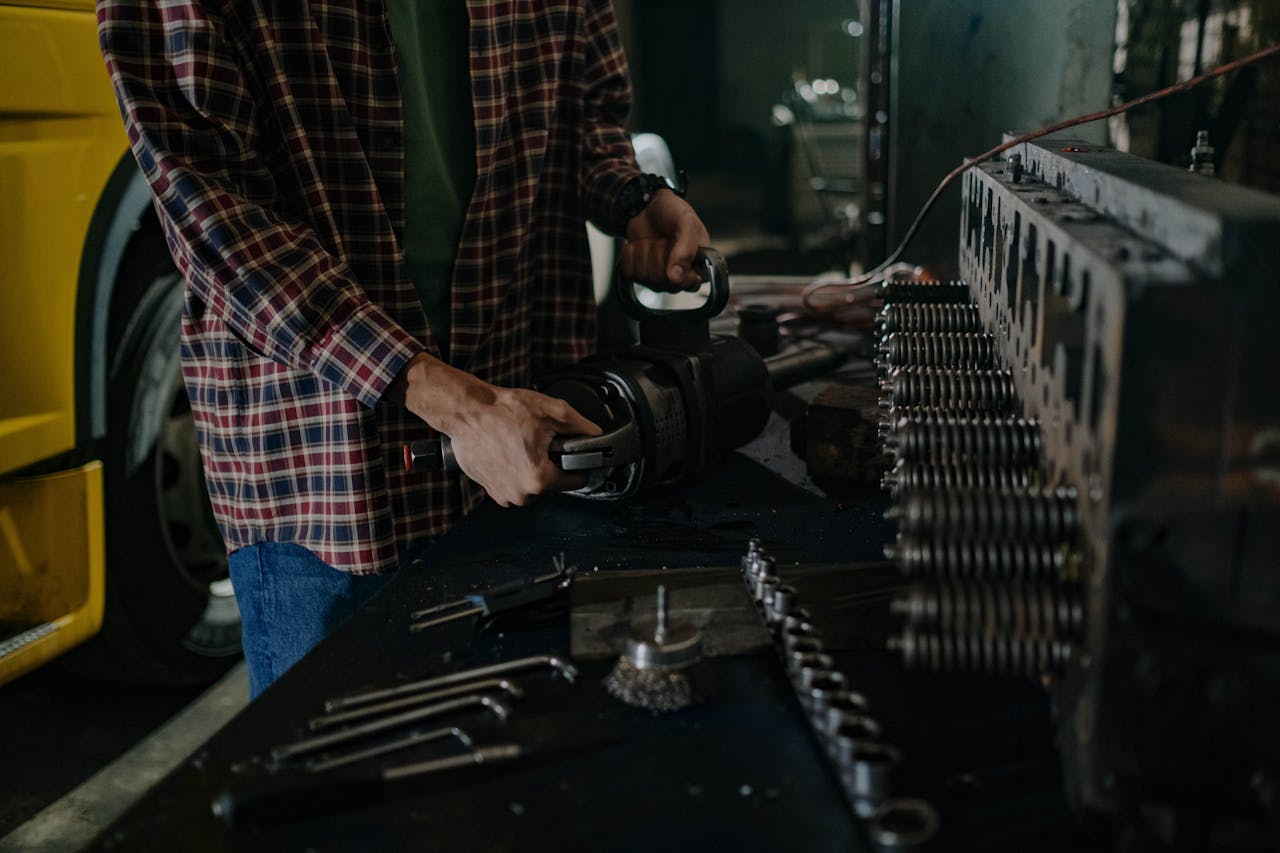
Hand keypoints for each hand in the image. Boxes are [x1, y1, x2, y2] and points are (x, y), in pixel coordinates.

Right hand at [391, 354, 601, 506]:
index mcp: (540, 479)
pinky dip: (515, 471)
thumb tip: (597, 435)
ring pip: (533, 485)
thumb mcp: (551, 411)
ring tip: (522, 445)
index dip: (578, 463)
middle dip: (552, 464)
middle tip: (539, 441)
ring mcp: (504, 495)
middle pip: (554, 483)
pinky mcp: (490, 491)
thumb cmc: (502, 411)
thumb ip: (581, 426)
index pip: (578, 480)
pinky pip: (514, 485)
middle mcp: (521, 494)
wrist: (466, 411)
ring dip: (532, 469)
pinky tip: (509, 452)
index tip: (568, 450)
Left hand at [621, 188, 710, 291]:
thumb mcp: (687, 222)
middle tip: (664, 239)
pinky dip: (631, 254)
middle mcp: (679, 278)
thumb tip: (676, 277)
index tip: (673, 250)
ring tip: (653, 240)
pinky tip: (640, 245)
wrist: (648, 205)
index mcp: (698, 267)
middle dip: (659, 253)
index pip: (689, 284)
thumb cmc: (672, 213)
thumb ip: (687, 248)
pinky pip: (629, 272)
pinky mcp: (638, 274)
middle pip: (663, 281)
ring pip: (645, 277)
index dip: (679, 269)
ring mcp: (657, 278)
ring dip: (645, 252)